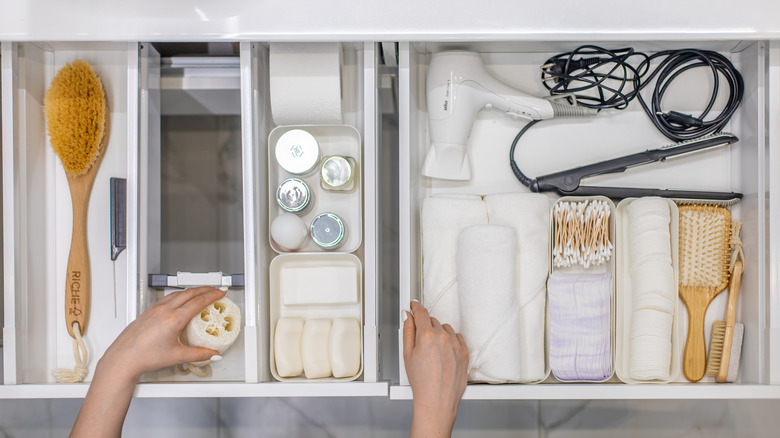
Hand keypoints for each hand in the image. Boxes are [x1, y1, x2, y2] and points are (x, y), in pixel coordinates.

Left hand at [71, 287, 226, 437]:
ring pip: (178, 293)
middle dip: (205, 289)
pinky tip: (180, 300)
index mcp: (174, 319)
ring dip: (192, 290)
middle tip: (215, 290)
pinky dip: (179, 295)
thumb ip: (199, 354)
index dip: (213, 295)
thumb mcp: (177, 357)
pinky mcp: (148, 311)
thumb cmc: (144, 357)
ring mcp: (155, 309)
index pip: (198, 302)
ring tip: (200, 293)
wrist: (123, 359)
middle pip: (190, 293)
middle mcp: (164, 310)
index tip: (220, 292)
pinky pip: (167, 298)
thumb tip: (213, 355)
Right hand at [403, 300, 468, 437]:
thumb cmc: (422, 382)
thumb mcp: (407, 355)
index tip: (414, 305)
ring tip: (433, 352)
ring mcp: (456, 344)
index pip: (421, 312)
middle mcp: (443, 337)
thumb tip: (408, 317)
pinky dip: (450, 341)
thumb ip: (407, 332)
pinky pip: (457, 338)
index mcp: (427, 335)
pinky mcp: (465, 352)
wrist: (437, 400)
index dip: (416, 307)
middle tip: (421, 342)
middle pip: (432, 321)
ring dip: (439, 334)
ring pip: (445, 329)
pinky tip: (444, 353)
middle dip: (425, 327)